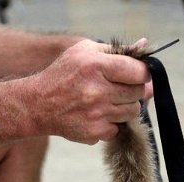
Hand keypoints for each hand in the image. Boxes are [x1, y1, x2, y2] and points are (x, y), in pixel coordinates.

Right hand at [29, 39, 150, 143]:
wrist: (39, 105)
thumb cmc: (63, 75)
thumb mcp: (85, 51)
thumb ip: (117, 50)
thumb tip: (144, 46)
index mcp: (96, 66)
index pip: (139, 72)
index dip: (142, 74)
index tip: (137, 75)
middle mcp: (97, 91)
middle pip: (138, 93)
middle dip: (133, 90)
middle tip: (118, 88)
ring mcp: (97, 114)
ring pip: (132, 112)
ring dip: (125, 107)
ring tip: (107, 101)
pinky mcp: (95, 133)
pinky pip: (118, 128)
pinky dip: (112, 123)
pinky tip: (98, 115)